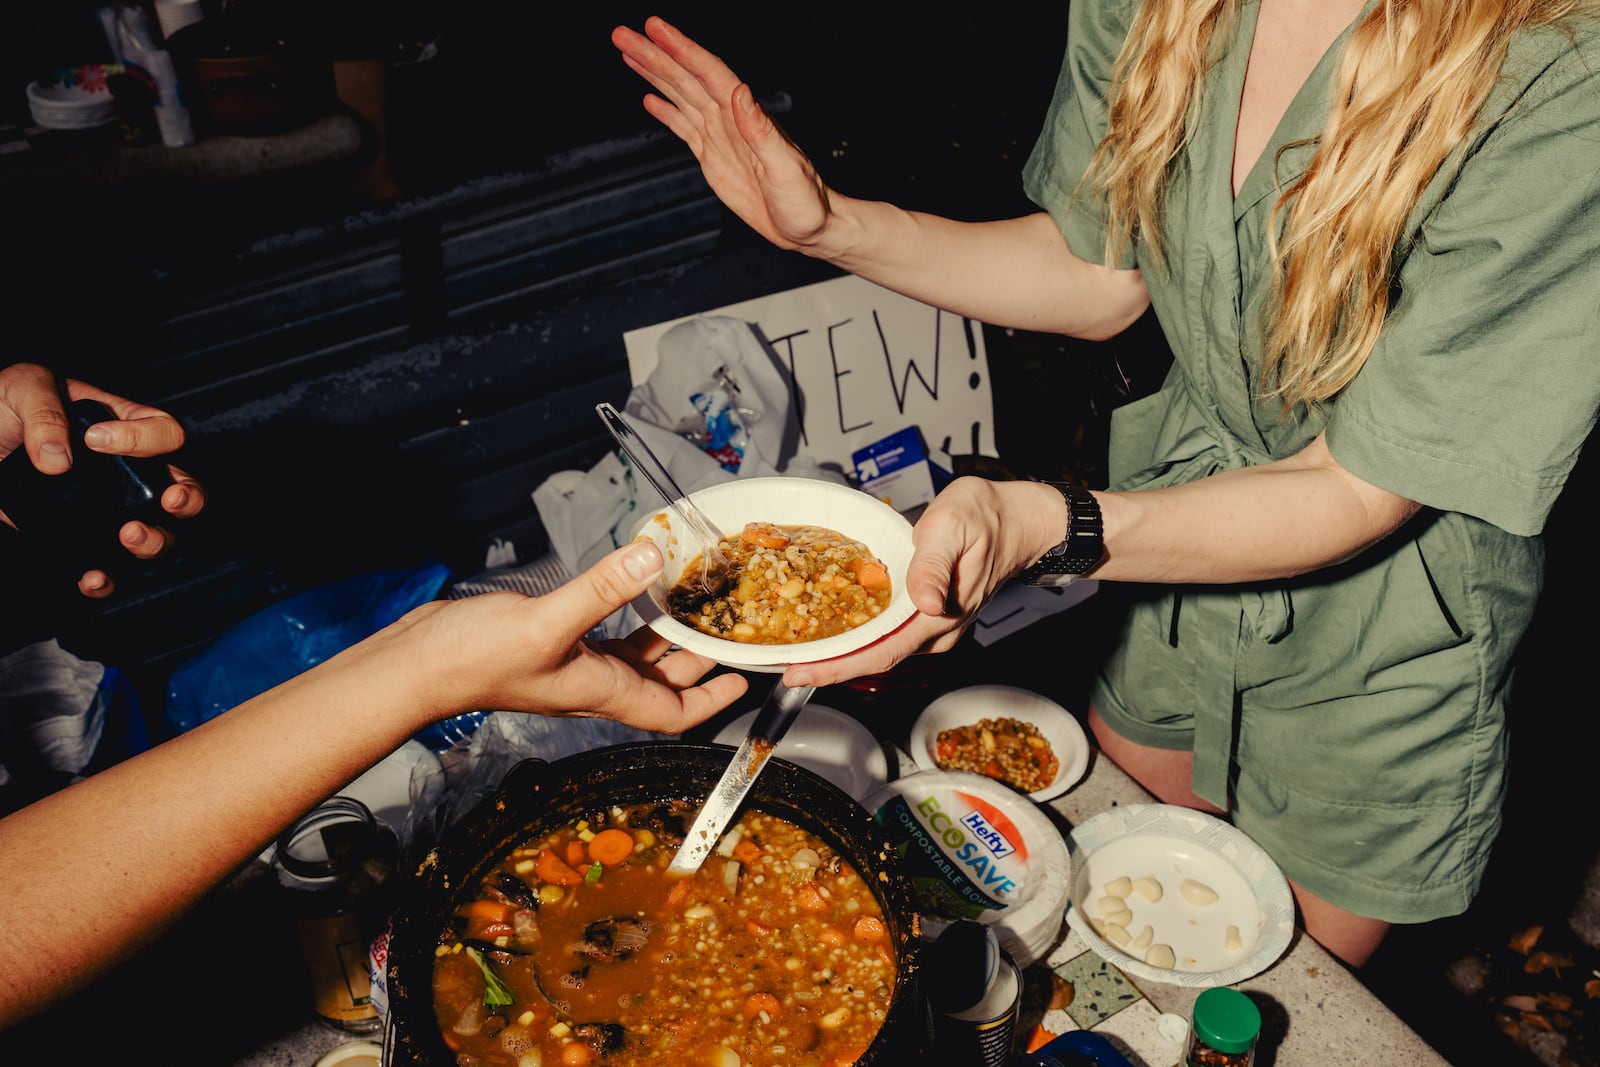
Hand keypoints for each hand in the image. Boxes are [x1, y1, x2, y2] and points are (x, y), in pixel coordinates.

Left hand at [0, 362, 205, 596]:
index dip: (142, 439)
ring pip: (157, 534)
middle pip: (181, 489)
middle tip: (170, 500)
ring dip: (154, 540)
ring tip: (129, 534)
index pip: (163, 431)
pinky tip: (90, 577)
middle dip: (187, 498)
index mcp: (123, 427)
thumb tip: (59, 461)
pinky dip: (106, 580)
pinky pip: (107, 570)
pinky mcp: (78, 542)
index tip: (96, 441)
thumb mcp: (21, 387)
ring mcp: (106, 511)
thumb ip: (44, 411)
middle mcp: (124, 473)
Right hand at [395, 541, 748, 734]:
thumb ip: (601, 589)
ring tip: (695, 606)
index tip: (743, 679)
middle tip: (730, 632)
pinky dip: (628, 615)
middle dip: (699, 661)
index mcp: (603, 690)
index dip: (713, 700)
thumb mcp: (547, 621)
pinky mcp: (552, 642)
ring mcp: (572, 664)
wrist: (417, 666)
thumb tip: (651, 557)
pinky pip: (606, 634)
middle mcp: (594, 682)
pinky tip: (634, 589)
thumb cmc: (474, 661)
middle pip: (663, 682)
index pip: (675, 711)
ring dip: (666, 637)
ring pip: (636, 656)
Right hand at [612, 16, 835, 252]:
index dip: (682, 50)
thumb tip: (739, 92)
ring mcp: (721, 136)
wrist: (809, 226)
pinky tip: (649, 98)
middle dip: (655, 54)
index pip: (709, 74)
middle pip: (687, 78)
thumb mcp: (787, 168)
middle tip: (622, 33)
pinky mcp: (714, 156)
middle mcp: (731, 119)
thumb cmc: (805, 202)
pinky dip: (666, 110)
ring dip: (654, 73)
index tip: (655, 29)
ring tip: (628, 51)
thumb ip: (762, 131)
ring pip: (681, 95)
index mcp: (746, 117)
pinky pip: (684, 126)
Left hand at [782, 478, 1066, 686]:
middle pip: (877, 660)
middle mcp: (938, 630)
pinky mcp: (931, 620)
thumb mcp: (953, 527)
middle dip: (831, 668)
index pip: (883, 653)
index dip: (839, 667)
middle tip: (789, 668)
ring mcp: (936, 629)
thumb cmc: (984, 516)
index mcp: (939, 613)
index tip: (803, 672)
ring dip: (843, 657)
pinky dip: (860, 641)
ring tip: (804, 654)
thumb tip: (926, 602)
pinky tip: (837, 635)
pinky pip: (890, 639)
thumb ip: (934, 565)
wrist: (1016, 521)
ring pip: (883, 652)